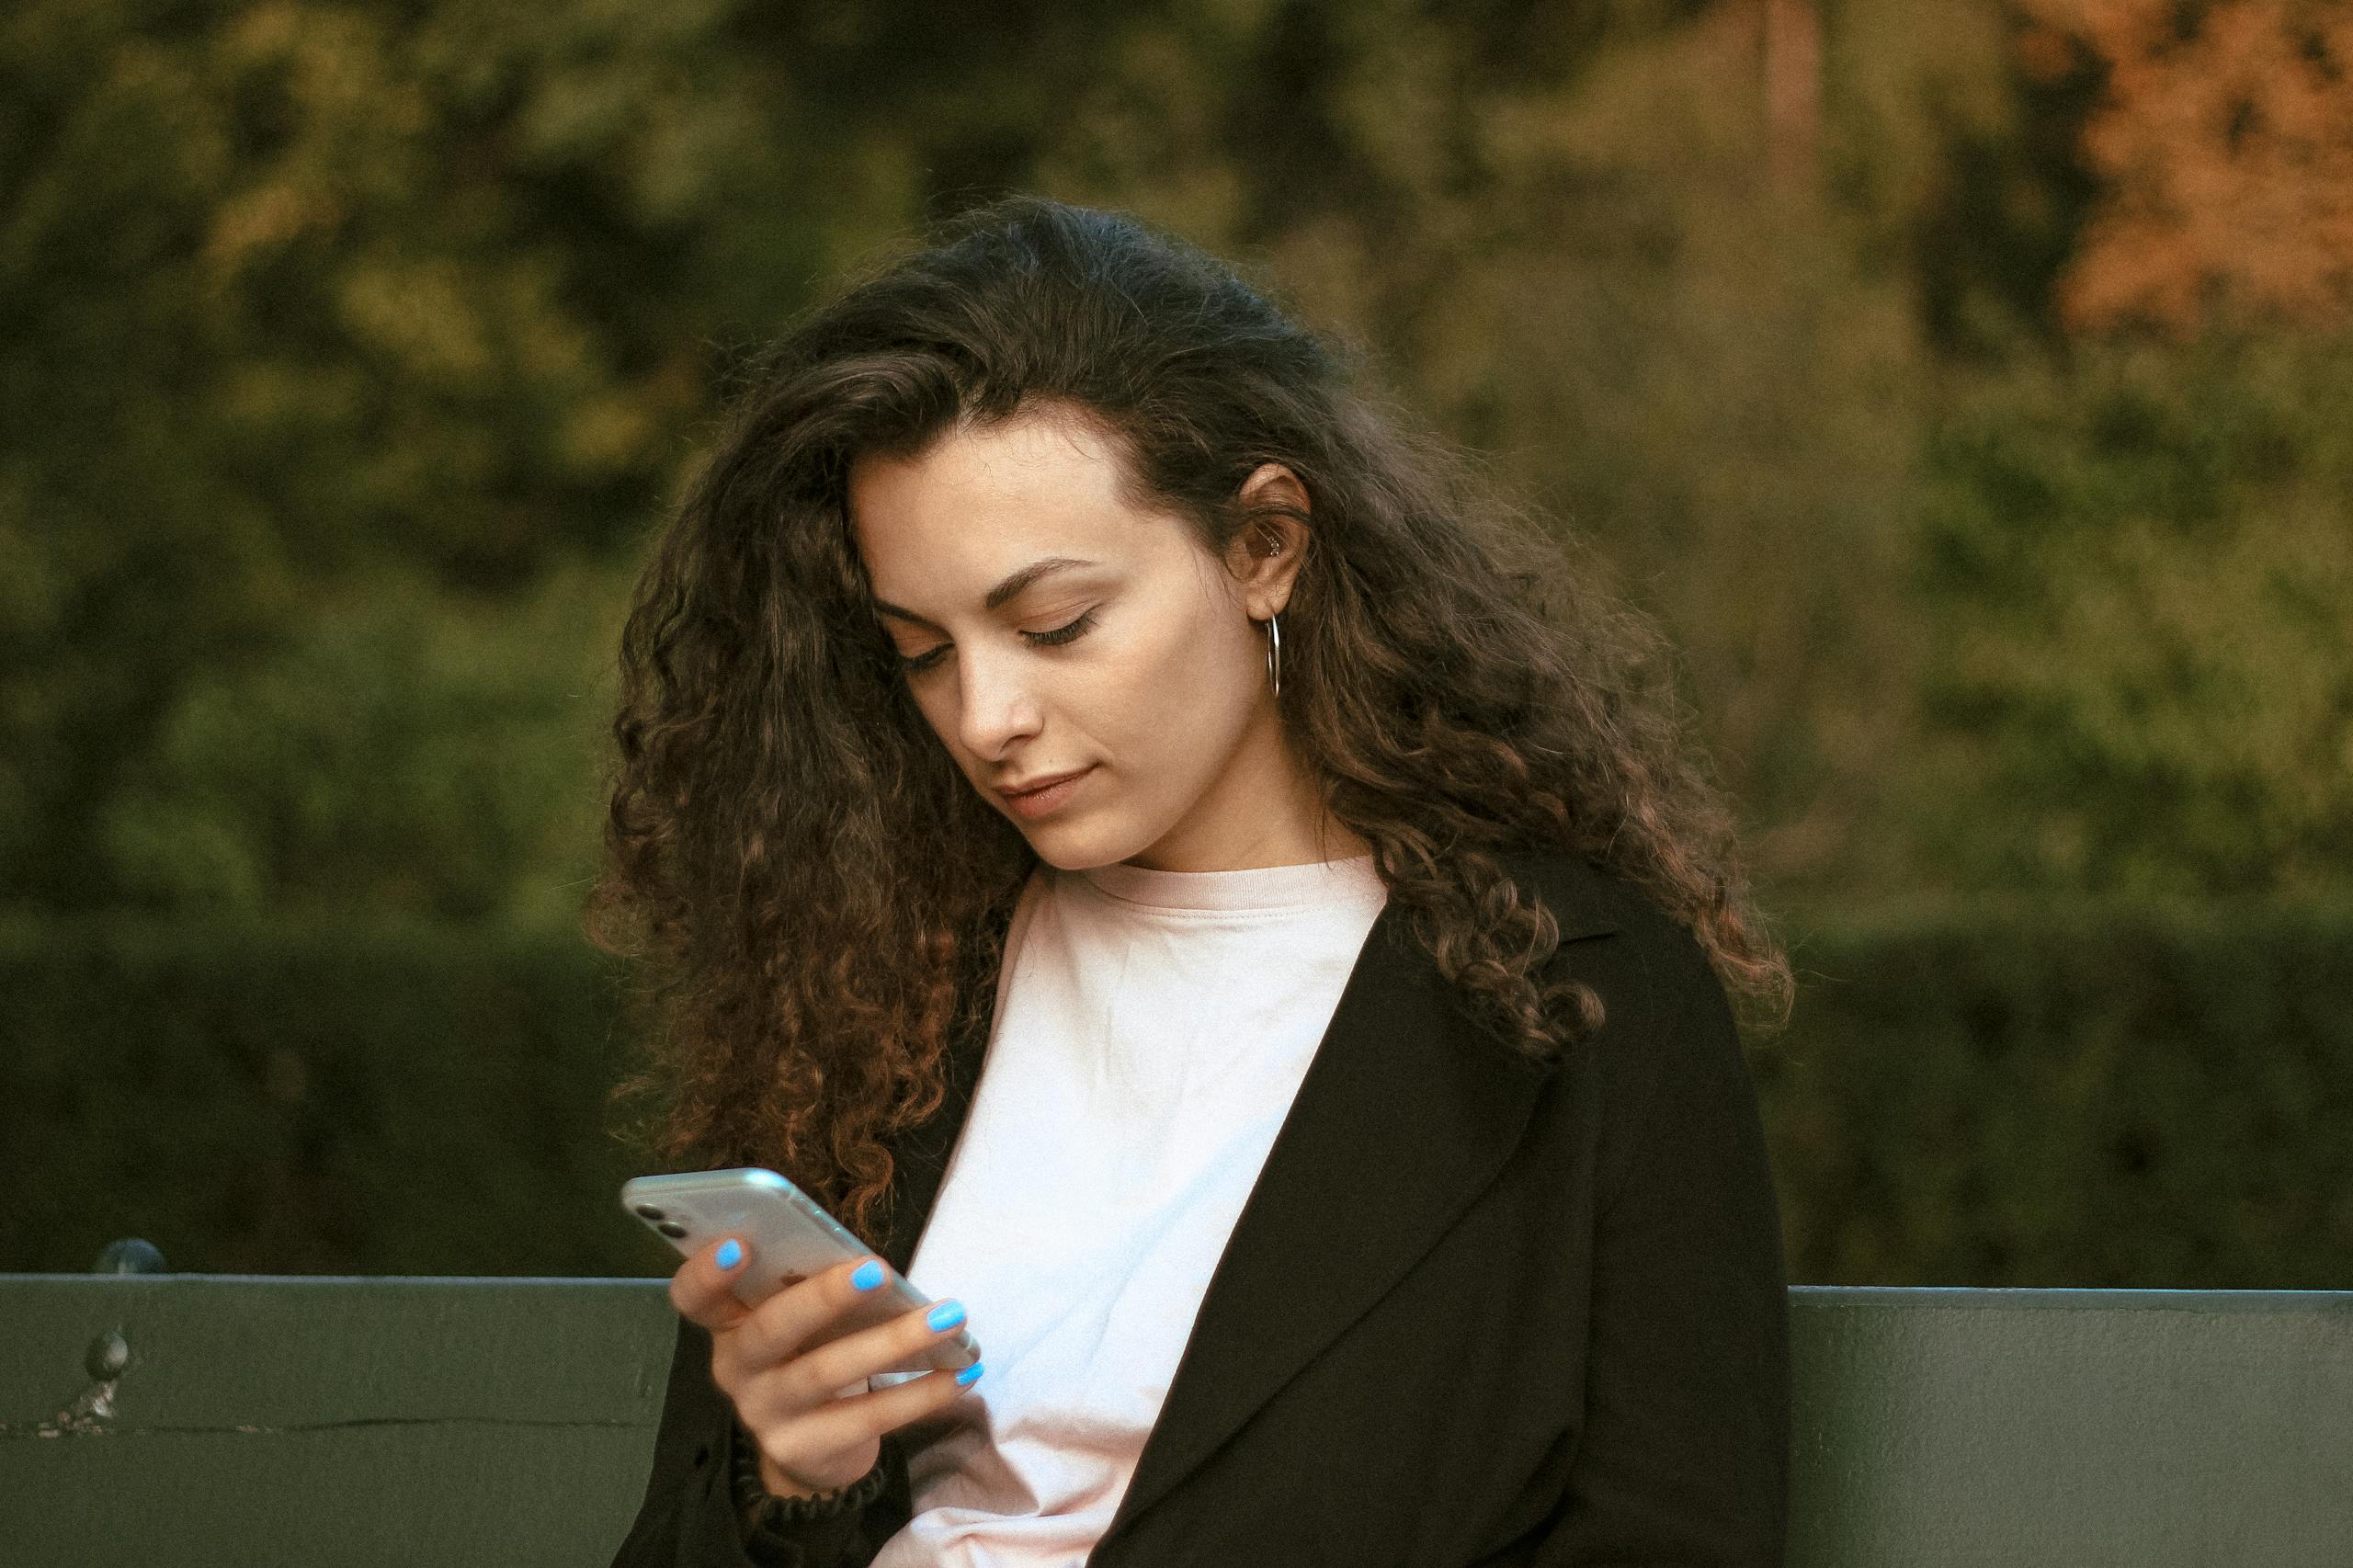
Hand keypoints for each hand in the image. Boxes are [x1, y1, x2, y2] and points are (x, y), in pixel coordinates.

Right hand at [668, 1238, 983, 1499]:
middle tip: (879, 1269)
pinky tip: (962, 1371)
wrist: (813, 1449)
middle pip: (771, 1329)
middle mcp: (737, 1368)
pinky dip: (922, 1393)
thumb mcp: (800, 1321)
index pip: (694, 1297)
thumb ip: (808, 1289)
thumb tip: (866, 1263)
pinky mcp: (803, 1449)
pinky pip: (868, 1418)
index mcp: (728, 1322)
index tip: (740, 1244)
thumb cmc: (811, 1353)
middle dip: (825, 1296)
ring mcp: (766, 1413)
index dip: (708, 1272)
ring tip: (950, 1316)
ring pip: (828, 1371)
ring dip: (895, 1340)